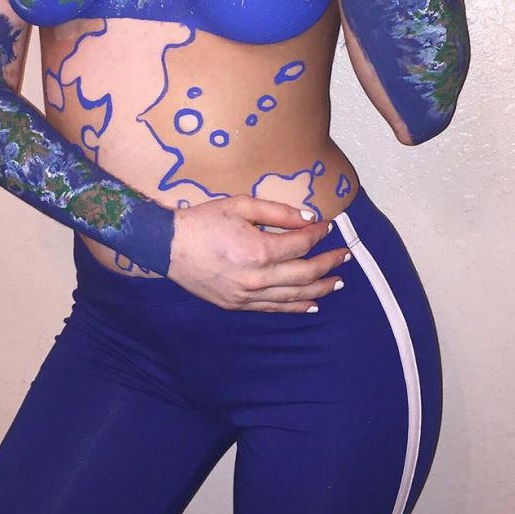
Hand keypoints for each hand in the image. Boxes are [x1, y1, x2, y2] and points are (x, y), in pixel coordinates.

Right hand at [167, 194, 350, 312]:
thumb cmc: (203, 221)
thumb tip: (309, 218)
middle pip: (305, 273)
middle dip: (329, 263)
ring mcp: (247, 295)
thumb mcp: (241, 205)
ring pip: (294, 296)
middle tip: (345, 255)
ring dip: (320, 288)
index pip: (301, 244)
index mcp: (259, 250)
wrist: (168, 247)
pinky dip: (296, 307)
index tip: (328, 227)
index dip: (318, 234)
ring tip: (338, 281)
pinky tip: (312, 304)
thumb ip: (278, 211)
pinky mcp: (238, 305)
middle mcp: (257, 278)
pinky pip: (274, 308)